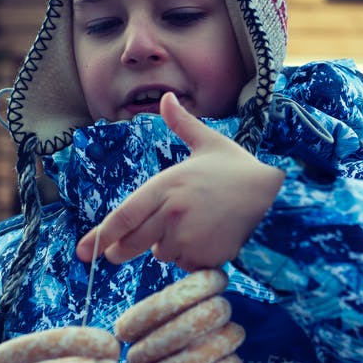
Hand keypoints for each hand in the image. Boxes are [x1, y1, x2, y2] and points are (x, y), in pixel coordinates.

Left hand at [77, 92, 283, 270]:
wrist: (279, 197)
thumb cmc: (242, 170)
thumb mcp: (209, 143)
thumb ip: (182, 124)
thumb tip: (166, 98)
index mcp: (167, 185)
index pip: (124, 215)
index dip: (100, 235)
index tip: (83, 250)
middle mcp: (172, 212)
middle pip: (133, 241)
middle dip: (121, 249)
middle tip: (114, 254)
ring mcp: (188, 237)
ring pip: (163, 253)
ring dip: (170, 247)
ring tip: (195, 228)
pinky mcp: (206, 257)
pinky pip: (187, 264)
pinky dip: (193, 258)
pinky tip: (211, 241)